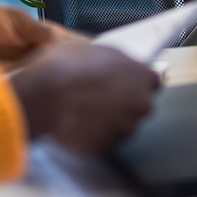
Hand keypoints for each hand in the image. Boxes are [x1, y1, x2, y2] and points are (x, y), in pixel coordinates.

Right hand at [9, 40, 159, 154]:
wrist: (45, 96)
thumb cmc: (66, 67)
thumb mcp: (94, 49)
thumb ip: (114, 61)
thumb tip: (115, 66)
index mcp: (140, 76)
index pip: (151, 82)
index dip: (136, 82)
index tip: (125, 84)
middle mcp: (140, 104)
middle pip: (140, 106)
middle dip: (124, 104)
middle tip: (100, 98)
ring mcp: (125, 128)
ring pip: (122, 127)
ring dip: (109, 122)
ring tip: (85, 112)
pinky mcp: (107, 147)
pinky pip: (104, 142)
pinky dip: (94, 136)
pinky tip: (78, 124)